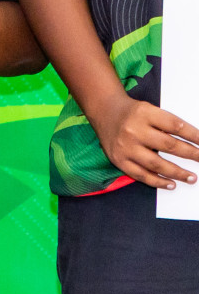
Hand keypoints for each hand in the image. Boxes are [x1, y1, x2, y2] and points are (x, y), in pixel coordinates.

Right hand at [84, 93, 198, 189]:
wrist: (104, 111)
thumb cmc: (132, 112)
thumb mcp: (150, 109)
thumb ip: (167, 124)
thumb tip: (193, 142)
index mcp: (144, 114)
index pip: (175, 126)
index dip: (194, 136)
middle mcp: (134, 130)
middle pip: (168, 145)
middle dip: (191, 154)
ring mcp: (125, 147)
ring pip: (156, 164)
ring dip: (177, 173)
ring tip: (191, 178)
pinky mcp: (119, 160)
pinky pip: (140, 175)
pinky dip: (157, 181)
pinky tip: (170, 184)